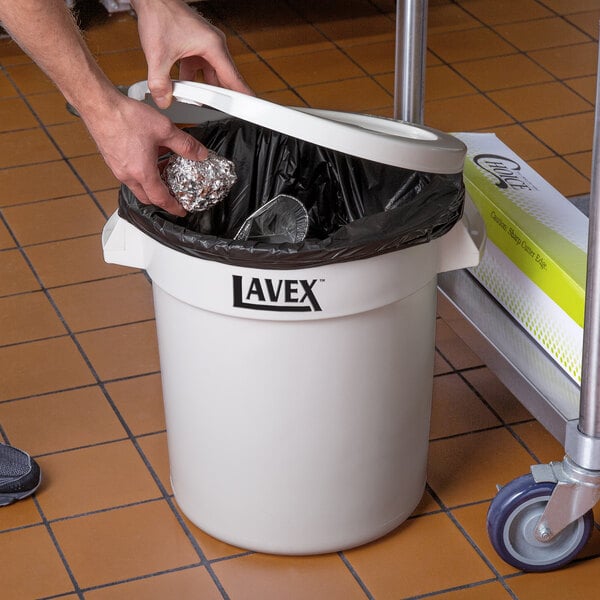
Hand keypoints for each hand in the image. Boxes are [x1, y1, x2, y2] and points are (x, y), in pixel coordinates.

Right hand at [82, 89, 205, 215]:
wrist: (99, 105)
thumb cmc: (125, 117)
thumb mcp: (164, 130)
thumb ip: (185, 144)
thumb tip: (199, 154)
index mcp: (141, 173)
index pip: (160, 199)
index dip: (173, 207)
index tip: (180, 210)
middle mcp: (127, 175)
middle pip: (147, 197)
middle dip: (161, 199)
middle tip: (173, 195)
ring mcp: (117, 168)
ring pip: (137, 186)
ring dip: (151, 184)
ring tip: (163, 172)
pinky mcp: (111, 159)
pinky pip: (128, 175)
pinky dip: (140, 173)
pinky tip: (148, 158)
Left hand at [131, 0, 252, 107]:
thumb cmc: (159, 15)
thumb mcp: (157, 54)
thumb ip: (160, 82)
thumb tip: (164, 101)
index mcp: (213, 46)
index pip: (233, 77)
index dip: (243, 95)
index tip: (251, 108)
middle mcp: (213, 45)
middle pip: (224, 78)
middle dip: (221, 96)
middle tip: (221, 112)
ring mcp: (206, 46)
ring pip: (212, 75)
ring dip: (204, 88)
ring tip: (197, 101)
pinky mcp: (196, 47)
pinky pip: (201, 69)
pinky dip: (194, 80)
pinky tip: (183, 88)